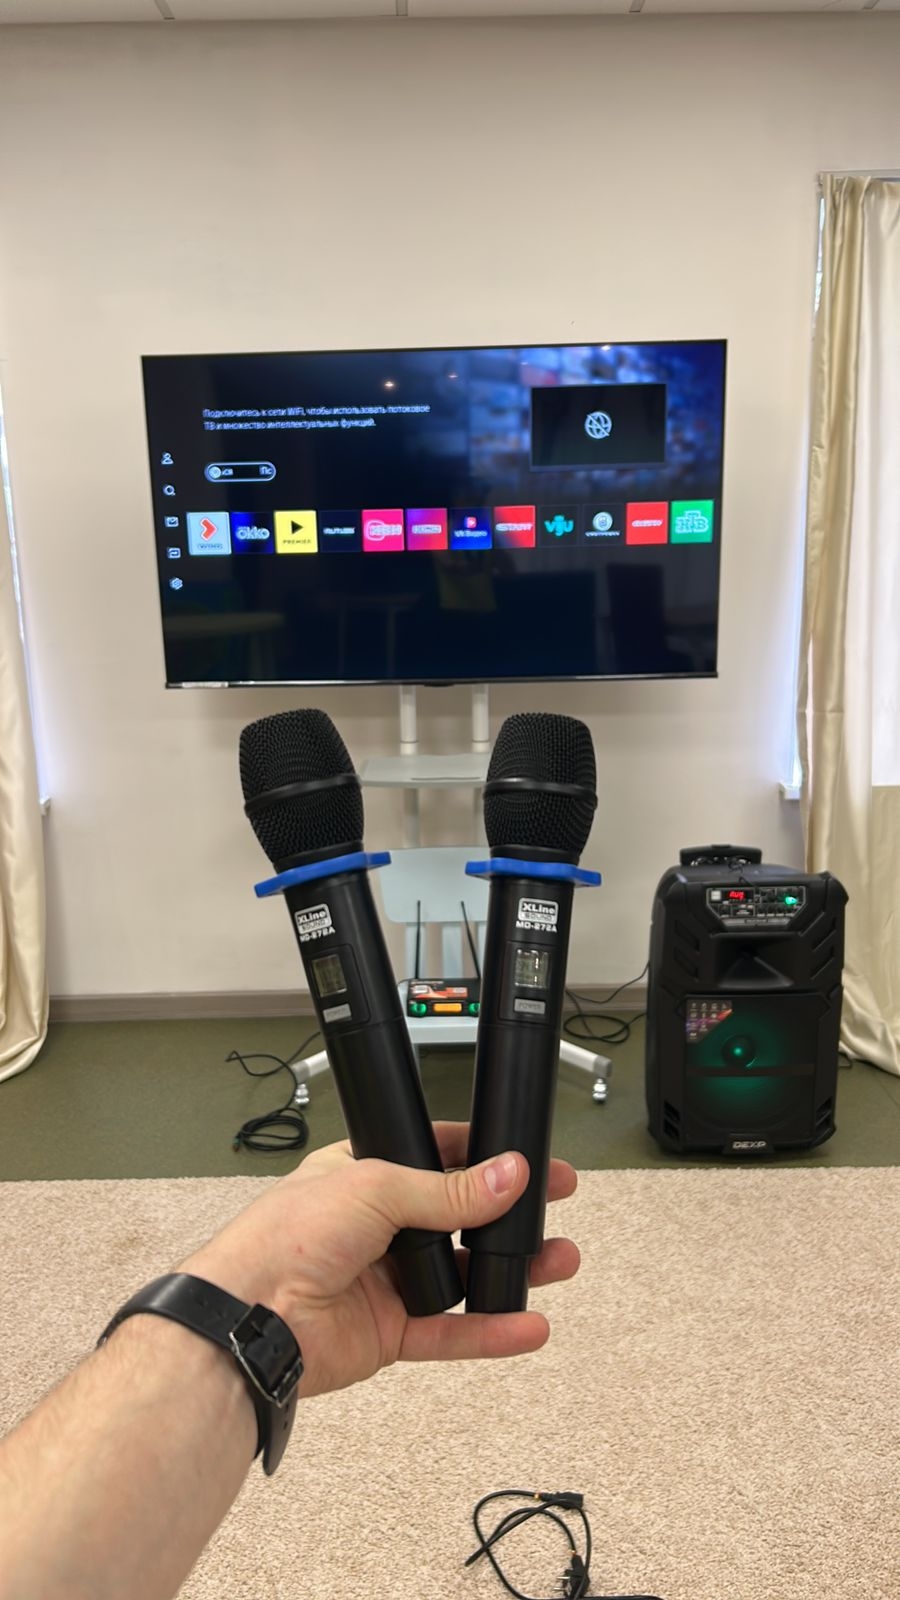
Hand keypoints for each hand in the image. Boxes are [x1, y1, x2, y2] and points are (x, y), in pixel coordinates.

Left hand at [183, 1123, 578, 1398]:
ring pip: (464, 1275)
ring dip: (511, 1271)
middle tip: (557, 1207)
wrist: (250, 1316)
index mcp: (364, 1175)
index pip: (436, 1157)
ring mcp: (385, 1280)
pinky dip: (490, 1331)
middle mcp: (376, 1226)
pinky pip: (450, 1331)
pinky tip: (527, 1325)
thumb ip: (447, 1189)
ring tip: (559, 1262)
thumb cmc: (284, 1237)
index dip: (485, 1158)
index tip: (530, 1160)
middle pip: (459, 1217)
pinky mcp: (389, 1332)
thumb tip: (508, 1176)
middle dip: (510, 1215)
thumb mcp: (375, 1188)